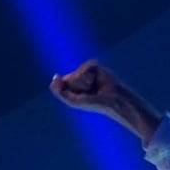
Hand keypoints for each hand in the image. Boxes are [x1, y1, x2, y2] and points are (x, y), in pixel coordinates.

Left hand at [48, 59, 162, 139]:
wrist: (114, 100)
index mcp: (72, 87)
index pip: (60, 84)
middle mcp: (78, 78)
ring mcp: (86, 71)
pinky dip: (89, 76)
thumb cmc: (96, 104)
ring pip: (75, 74)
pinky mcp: (94, 66)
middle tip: (89, 92)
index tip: (80, 97)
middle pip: (67, 79)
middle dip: (76, 88)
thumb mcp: (73, 101)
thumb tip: (54, 77)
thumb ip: (60, 91)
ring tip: (94, 87)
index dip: (67, 91)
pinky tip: (97, 80)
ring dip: (83, 83)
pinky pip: (85, 68)